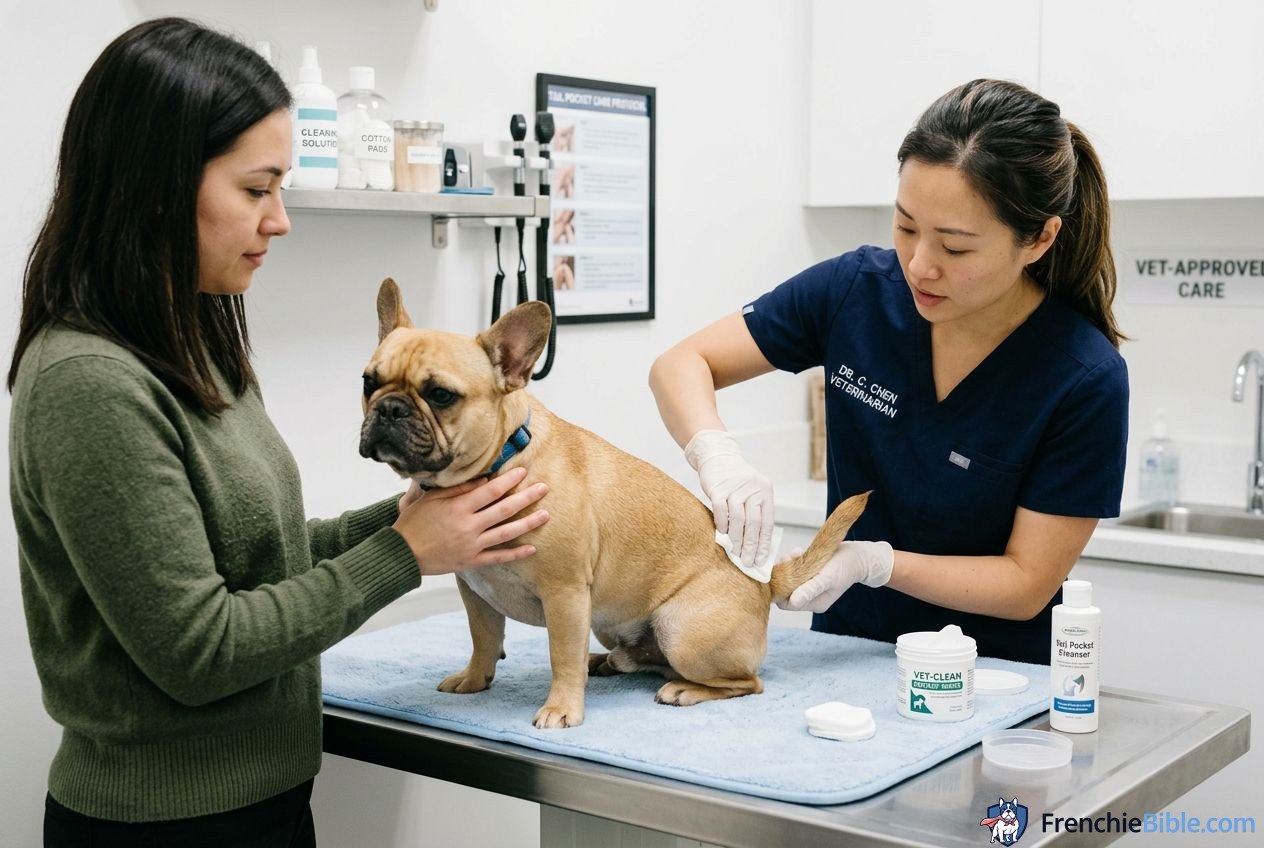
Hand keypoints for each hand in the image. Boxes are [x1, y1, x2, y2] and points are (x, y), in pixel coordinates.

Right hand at [392, 466, 549, 575]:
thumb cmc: (413, 522)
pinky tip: (531, 548)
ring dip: (528, 523)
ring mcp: (472, 545)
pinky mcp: (471, 561)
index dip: (509, 480)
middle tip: (544, 488)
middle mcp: (469, 525)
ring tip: (546, 515)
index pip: (491, 490)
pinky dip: (515, 554)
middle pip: (505, 509)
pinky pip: (498, 558)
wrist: (401, 553)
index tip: (524, 471)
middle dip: (527, 497)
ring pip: (506, 533)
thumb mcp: (430, 498)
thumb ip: (458, 489)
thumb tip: (484, 480)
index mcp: (458, 507)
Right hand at [684, 429, 774, 569]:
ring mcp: (735, 488)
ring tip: (734, 551)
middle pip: (753, 523)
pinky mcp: (718, 488)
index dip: (763, 544)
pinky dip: (721, 524)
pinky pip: (720, 511)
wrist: (718, 457)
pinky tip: (722, 533)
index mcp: (765, 491)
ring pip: (738, 519)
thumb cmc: (736, 481)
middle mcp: (753, 488)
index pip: (767, 523)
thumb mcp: (752, 492)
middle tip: (747, 561)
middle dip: (750, 546)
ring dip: (736, 539)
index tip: (760, 560)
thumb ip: (755, 513)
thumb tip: (756, 545)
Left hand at [777, 540, 893, 612]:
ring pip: (788, 577)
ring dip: (789, 564)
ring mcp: (810, 586)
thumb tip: (793, 601)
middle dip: (784, 574)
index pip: (786, 603)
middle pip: (785, 590)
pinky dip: (794, 559)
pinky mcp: (810, 575)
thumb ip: (810, 589)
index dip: (780, 589)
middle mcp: (810, 597)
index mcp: (815, 604)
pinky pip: (794, 569)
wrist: (859, 555)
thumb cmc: (846, 566)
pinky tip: (800, 551)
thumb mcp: (828, 577)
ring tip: (798, 553)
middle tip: (789, 558)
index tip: (781, 572)